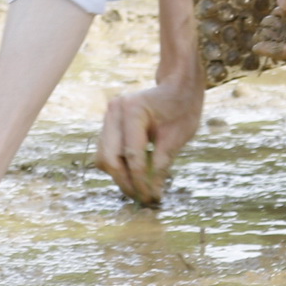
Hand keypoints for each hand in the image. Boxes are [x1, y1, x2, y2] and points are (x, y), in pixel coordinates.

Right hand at [95, 79, 201, 204]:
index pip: (131, 154)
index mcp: (133, 110)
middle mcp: (114, 111)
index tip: (152, 197)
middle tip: (143, 198)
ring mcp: (108, 117)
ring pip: (104, 158)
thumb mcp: (177, 137)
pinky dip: (118, 167)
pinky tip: (135, 176)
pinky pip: (106, 153)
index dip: (140, 180)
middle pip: (110, 158)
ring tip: (140, 190)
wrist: (177, 87)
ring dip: (120, 177)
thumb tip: (152, 192)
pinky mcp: (108, 125)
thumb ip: (162, 164)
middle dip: (125, 182)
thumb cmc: (181, 108)